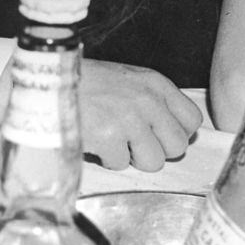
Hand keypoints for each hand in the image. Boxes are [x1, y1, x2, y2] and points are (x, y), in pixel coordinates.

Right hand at [79, 59, 202, 171]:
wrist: (52, 83)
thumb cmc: (91, 83)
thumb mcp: (131, 80)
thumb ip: (155, 101)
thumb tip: (172, 133)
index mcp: (157, 84)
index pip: (192, 120)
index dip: (177, 133)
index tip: (160, 135)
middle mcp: (148, 101)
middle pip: (178, 146)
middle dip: (158, 150)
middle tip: (136, 143)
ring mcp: (130, 120)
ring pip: (154, 162)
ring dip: (133, 158)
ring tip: (115, 141)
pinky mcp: (108, 138)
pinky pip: (120, 165)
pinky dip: (107, 158)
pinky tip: (96, 140)